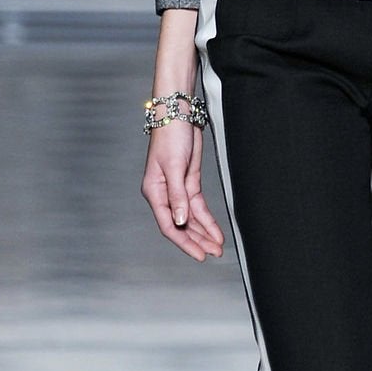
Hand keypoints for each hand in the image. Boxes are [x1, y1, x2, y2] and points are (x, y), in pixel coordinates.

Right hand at [141, 117, 225, 259]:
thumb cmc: (170, 136)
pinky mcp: (188, 183)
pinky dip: (206, 219)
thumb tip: (180, 221)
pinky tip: (215, 231)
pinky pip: (197, 207)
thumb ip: (177, 196)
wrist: (179, 115)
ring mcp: (177, 190)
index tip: (200, 254)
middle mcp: (164, 195)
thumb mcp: (174, 167)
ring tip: (217, 247)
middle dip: (197, 240)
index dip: (184, 242)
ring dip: (203, 233)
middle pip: (181, 226)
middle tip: (213, 253)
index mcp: (154, 192)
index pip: (169, 225)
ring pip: (190, 219)